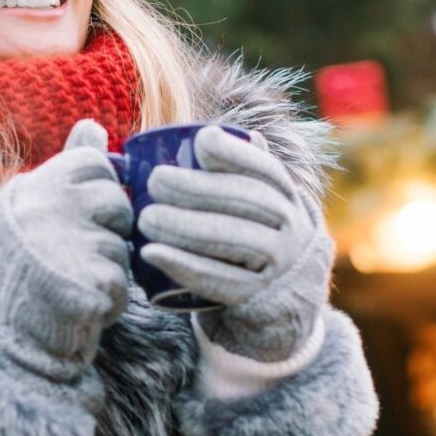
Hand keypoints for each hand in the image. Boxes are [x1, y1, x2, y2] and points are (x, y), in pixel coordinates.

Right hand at [0, 119, 132, 381]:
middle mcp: (43, 210)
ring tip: (75, 278)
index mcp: (30, 188)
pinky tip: (81, 303)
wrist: (6, 336)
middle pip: (116, 200)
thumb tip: (92, 124)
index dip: (98, 190)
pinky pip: (123, 281)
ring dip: (109, 266)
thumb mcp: (37, 208)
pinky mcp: (87, 285)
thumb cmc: (28, 266)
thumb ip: (68, 166)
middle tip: (76, 251)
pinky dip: (110, 298)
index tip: (79, 215)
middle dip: (109, 228)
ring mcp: (64, 247)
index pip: (95, 162)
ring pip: (122, 243)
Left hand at [138, 125, 332, 361]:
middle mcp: (289, 227)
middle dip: (198, 188)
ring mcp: (278, 264)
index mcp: (286, 197)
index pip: (265, 169)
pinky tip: (152, 254)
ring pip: (234, 239)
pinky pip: (220, 281)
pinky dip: (184, 266)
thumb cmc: (255, 238)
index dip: (235, 153)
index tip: (200, 143)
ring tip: (146, 218)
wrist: (282, 302)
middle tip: (155, 181)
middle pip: (245, 201)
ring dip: (186, 226)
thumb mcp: (260, 206)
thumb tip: (207, 133)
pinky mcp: (257, 298)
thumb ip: (240, 173)